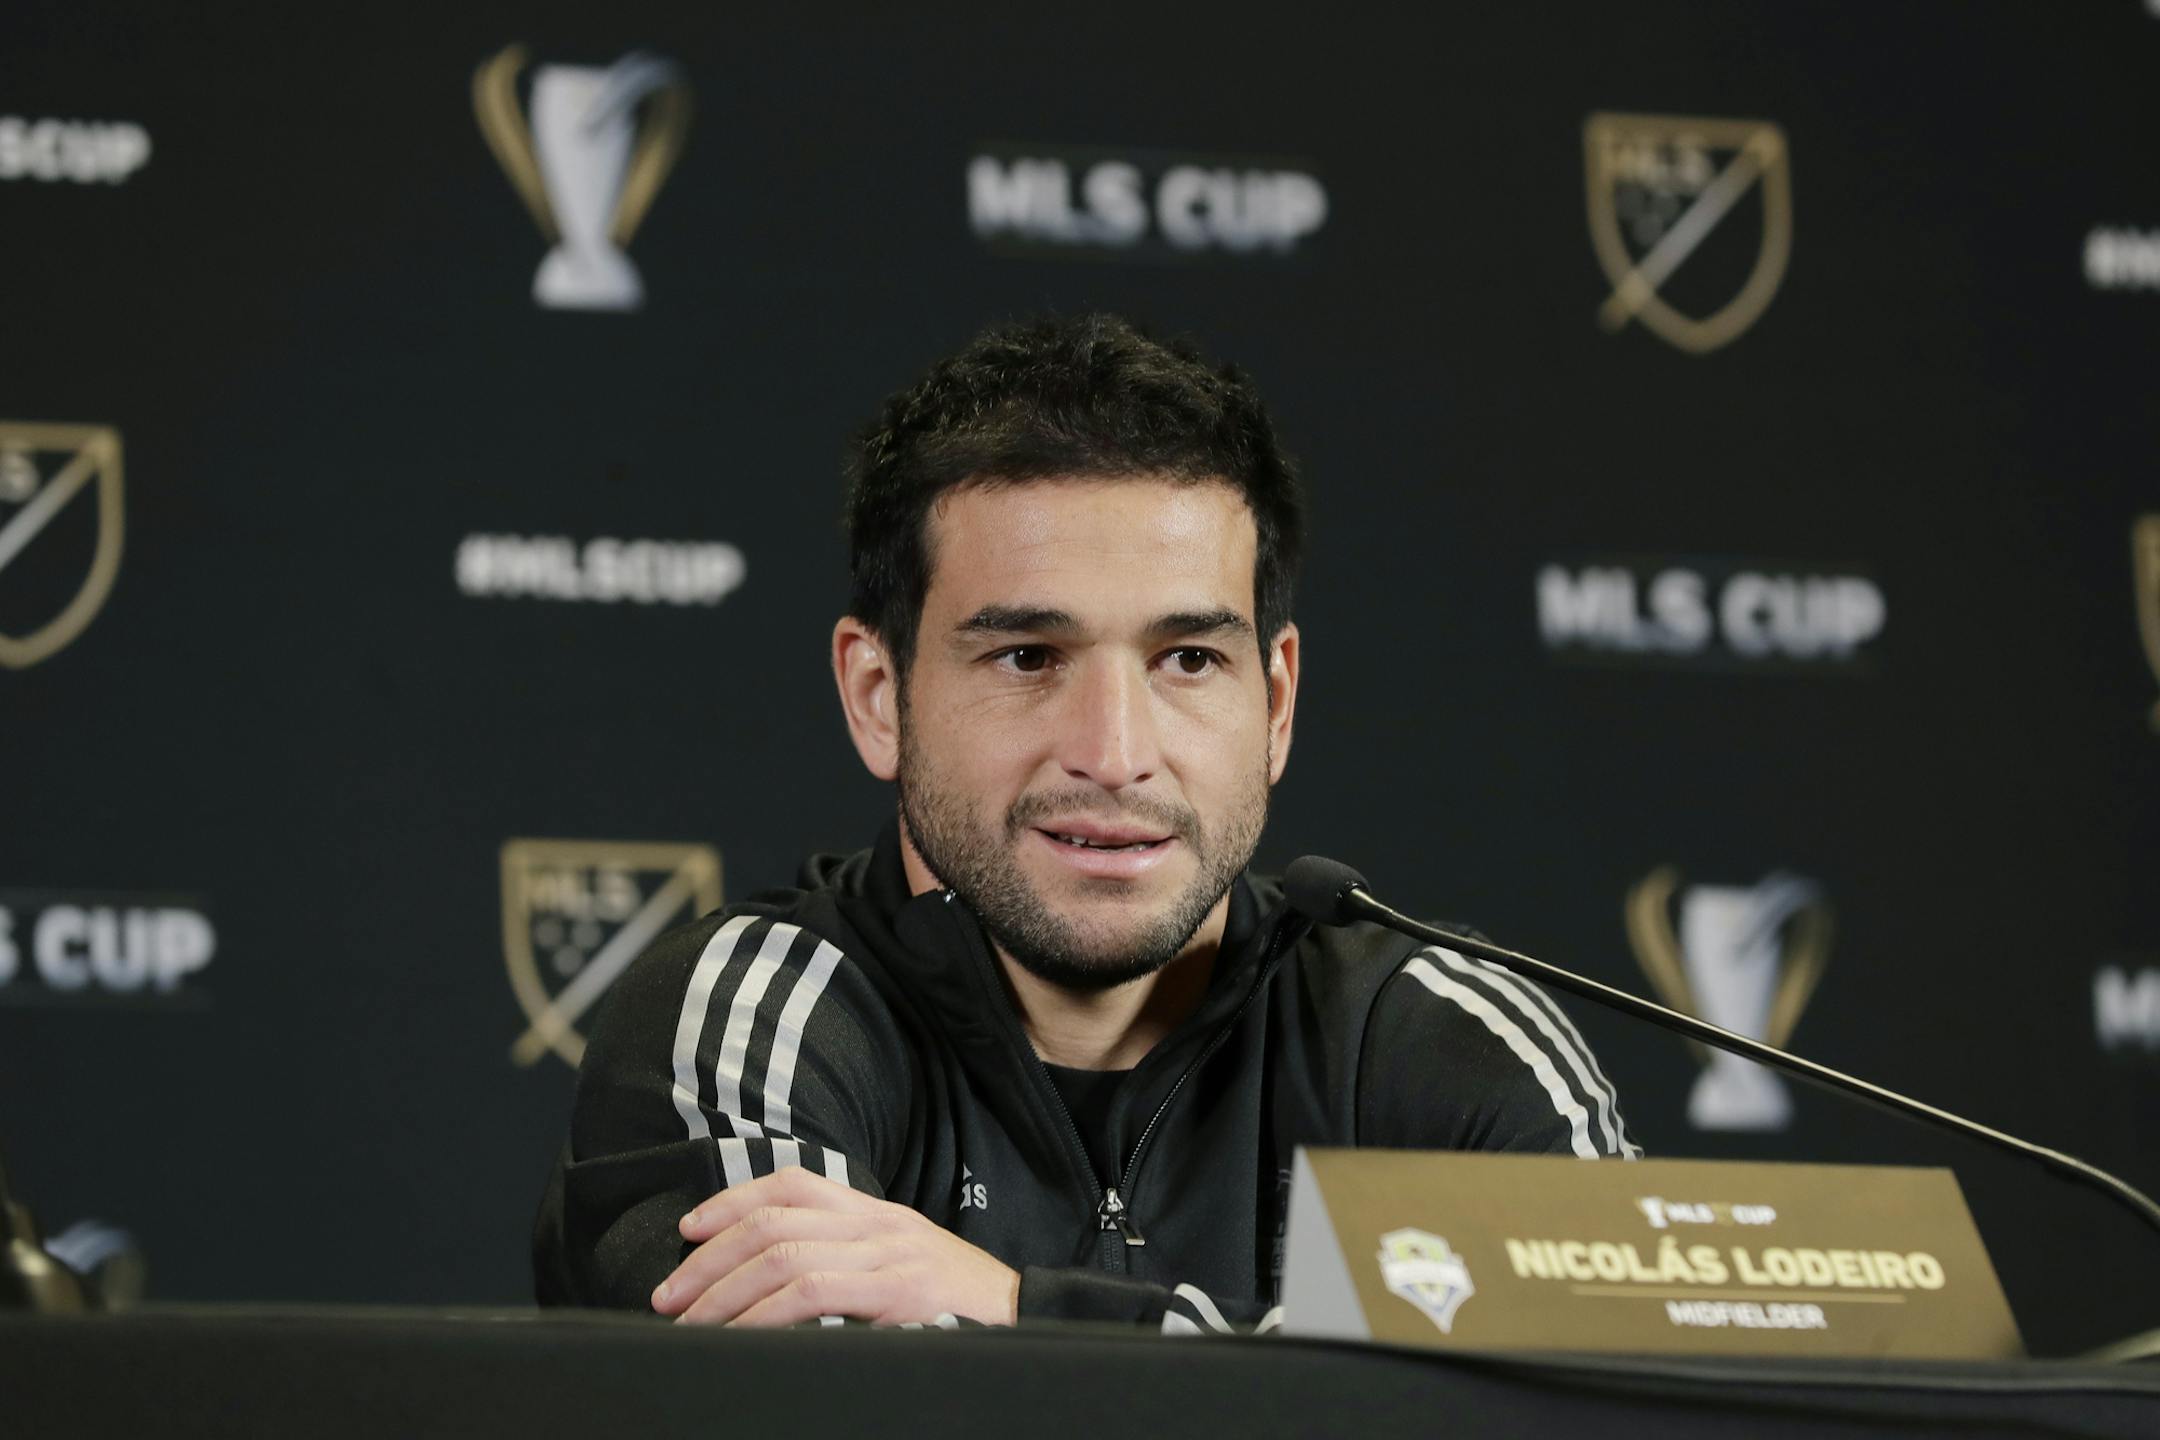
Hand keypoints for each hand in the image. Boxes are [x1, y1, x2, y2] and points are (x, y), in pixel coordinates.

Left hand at [652, 1165, 1020, 1327]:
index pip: (792, 1184)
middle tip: (668, 1295)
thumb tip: (777, 1286)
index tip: (688, 1231)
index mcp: (877, 1213)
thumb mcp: (905, 1270)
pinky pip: (814, 1292)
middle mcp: (879, 1223)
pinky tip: (739, 1334)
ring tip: (690, 1324)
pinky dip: (763, 1314)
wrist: (1030, 1322)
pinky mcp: (898, 1291)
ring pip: (783, 1254)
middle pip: (773, 1219)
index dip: (731, 1201)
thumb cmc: (961, 1310)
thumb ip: (851, 1265)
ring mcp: (889, 1254)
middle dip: (709, 1258)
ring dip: (723, 1292)